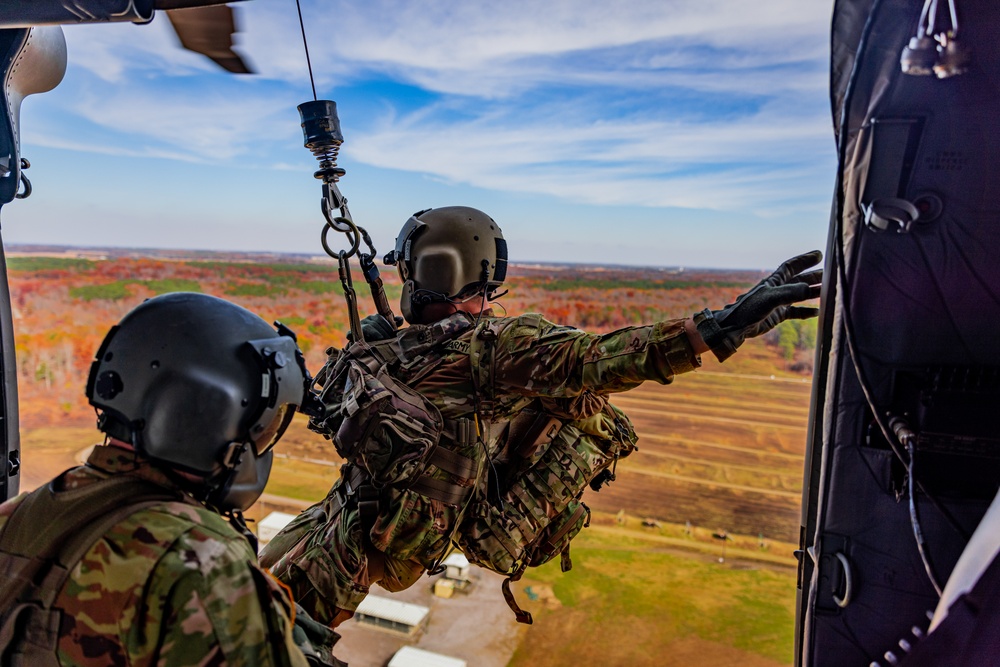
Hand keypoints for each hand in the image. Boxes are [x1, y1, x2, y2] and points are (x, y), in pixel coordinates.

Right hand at [346, 314, 401, 342]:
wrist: (363, 350)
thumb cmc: (377, 340)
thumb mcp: (386, 332)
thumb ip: (392, 325)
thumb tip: (400, 319)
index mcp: (374, 318)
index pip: (381, 318)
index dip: (387, 326)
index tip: (393, 334)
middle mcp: (366, 320)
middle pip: (375, 322)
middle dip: (384, 331)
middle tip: (389, 340)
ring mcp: (359, 326)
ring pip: (368, 327)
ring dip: (376, 334)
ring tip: (382, 341)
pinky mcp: (351, 333)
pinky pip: (354, 333)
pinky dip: (359, 336)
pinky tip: (364, 341)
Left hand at [694, 250, 821, 361]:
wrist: (736, 326)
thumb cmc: (749, 308)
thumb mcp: (771, 298)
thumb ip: (790, 293)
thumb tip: (809, 289)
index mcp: (773, 281)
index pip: (791, 266)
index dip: (805, 260)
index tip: (819, 255)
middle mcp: (777, 290)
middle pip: (798, 280)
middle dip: (813, 276)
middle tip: (829, 274)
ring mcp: (777, 303)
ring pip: (799, 295)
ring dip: (812, 293)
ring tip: (826, 291)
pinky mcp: (777, 316)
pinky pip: (795, 312)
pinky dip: (806, 311)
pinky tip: (817, 312)